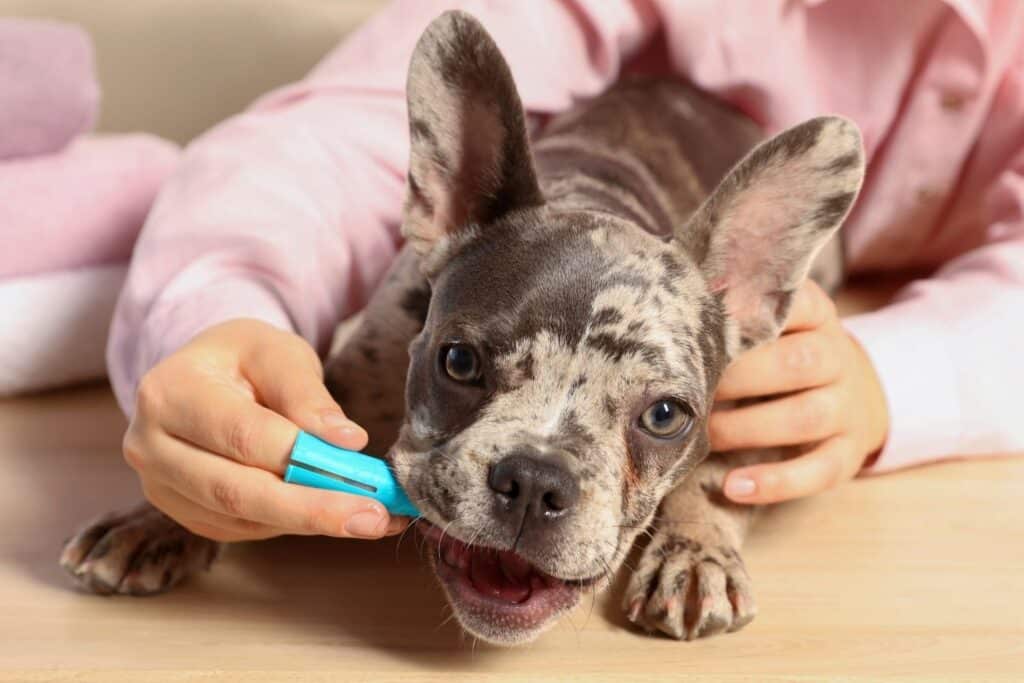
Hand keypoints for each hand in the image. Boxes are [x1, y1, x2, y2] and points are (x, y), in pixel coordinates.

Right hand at [123, 318, 407, 540]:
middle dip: (312, 509)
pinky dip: (295, 524)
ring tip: (372, 518)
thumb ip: (306, 393)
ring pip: (242, 519)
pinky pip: (243, 529)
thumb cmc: (244, 359)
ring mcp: (161, 486)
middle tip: (373, 518)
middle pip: (236, 492)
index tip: (364, 473)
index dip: (305, 458)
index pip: (243, 436)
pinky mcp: (183, 512)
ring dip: (311, 521)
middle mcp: (151, 446)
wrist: (206, 375)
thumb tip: (345, 441)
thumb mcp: (277, 353)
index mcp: (169, 393)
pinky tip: (337, 516)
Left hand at [709, 280, 888, 503]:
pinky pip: (818, 470)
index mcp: (815, 316)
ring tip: (703, 438)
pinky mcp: (848, 452)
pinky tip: (733, 487)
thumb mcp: (774, 327)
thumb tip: (668, 316)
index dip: (751, 315)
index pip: (795, 304)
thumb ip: (735, 319)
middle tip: (688, 392)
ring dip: (745, 430)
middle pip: (796, 363)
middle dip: (737, 379)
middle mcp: (837, 357)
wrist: (855, 394)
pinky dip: (775, 482)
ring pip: (803, 418)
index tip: (708, 324)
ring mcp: (847, 406)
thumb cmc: (785, 356)